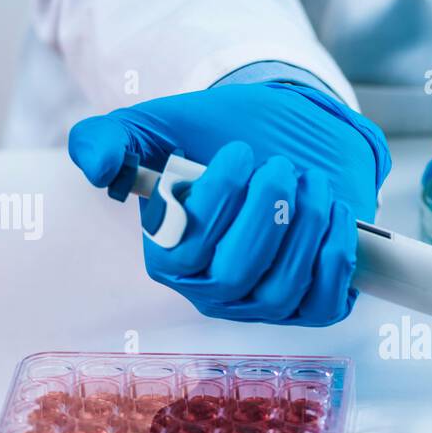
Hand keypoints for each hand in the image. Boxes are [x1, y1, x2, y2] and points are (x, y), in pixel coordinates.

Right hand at [69, 82, 389, 324]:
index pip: (184, 252)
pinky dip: (336, 257)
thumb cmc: (220, 139)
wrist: (287, 138)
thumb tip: (94, 168)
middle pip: (235, 275)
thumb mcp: (158, 128)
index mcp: (169, 257)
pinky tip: (337, 214)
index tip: (238, 152)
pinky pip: (325, 302)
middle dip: (265, 216)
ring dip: (305, 228)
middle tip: (281, 167)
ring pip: (282, 289)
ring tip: (312, 181)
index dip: (216, 202)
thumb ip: (109, 140)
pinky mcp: (312, 303)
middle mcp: (214, 291)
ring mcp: (264, 304)